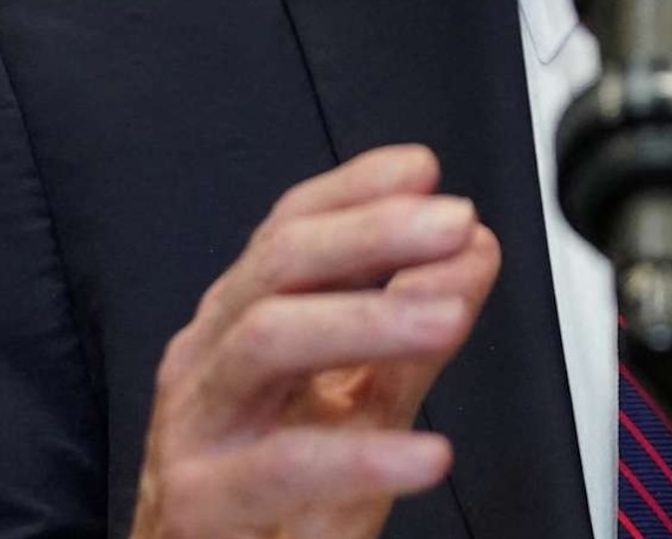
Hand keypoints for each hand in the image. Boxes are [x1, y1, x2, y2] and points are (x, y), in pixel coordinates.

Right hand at [130, 145, 501, 538]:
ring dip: (368, 319)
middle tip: (455, 224)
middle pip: (277, 265)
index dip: (356, 190)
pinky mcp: (199, 501)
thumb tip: (474, 251)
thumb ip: (416, 330)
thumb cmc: (278, 495)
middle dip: (372, 233)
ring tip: (450, 319)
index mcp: (241, 322)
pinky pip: (280, 466)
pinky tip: (426, 454)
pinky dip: (361, 457)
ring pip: (265, 341)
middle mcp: (208, 360)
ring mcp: (196, 426)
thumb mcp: (362, 401)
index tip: (425, 171)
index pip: (289, 229)